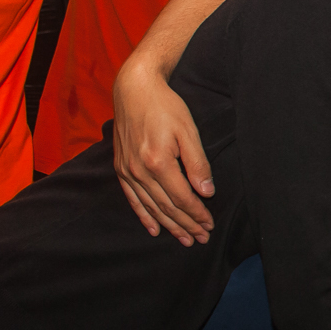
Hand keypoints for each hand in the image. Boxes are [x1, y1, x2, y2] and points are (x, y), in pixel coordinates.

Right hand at [112, 54, 215, 244]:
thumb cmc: (165, 107)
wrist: (133, 90)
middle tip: (201, 239)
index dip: (197, 214)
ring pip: (151, 207)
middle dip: (186, 225)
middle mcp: (140, 171)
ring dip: (169, 226)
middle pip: (167, 207)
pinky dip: (144, 216)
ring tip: (184, 239)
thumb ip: (198, 164)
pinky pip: (132, 199)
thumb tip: (206, 193)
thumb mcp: (188, 131)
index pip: (182, 198)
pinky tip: (154, 229)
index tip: (209, 225)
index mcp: (159, 162)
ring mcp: (127, 171)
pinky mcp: (120, 169)